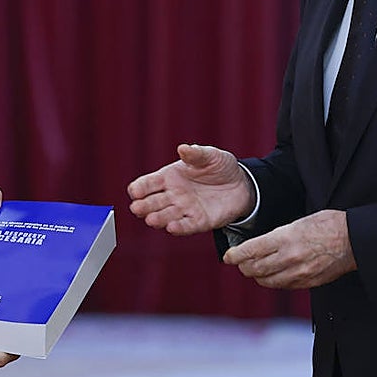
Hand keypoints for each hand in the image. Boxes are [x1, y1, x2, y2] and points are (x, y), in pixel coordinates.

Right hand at [128, 144, 254, 234]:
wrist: (242, 184)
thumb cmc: (220, 167)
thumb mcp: (210, 156)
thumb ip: (196, 154)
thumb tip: (182, 148)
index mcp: (169, 177)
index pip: (148, 183)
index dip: (140, 187)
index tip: (135, 191)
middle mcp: (173, 195)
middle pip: (153, 202)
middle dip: (144, 206)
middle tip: (137, 208)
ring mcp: (185, 209)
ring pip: (166, 216)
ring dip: (158, 219)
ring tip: (151, 220)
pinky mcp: (199, 221)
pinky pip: (187, 226)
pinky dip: (179, 228)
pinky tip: (171, 228)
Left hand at [222, 209, 355, 288]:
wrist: (355, 239)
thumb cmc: (328, 224)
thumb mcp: (298, 222)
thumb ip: (277, 236)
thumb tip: (260, 245)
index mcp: (285, 238)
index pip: (250, 251)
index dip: (235, 255)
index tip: (228, 256)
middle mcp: (289, 258)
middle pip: (255, 269)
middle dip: (244, 267)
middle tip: (240, 263)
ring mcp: (299, 273)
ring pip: (267, 281)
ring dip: (257, 276)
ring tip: (254, 270)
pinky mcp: (309, 283)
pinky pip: (283, 286)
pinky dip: (274, 281)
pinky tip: (273, 275)